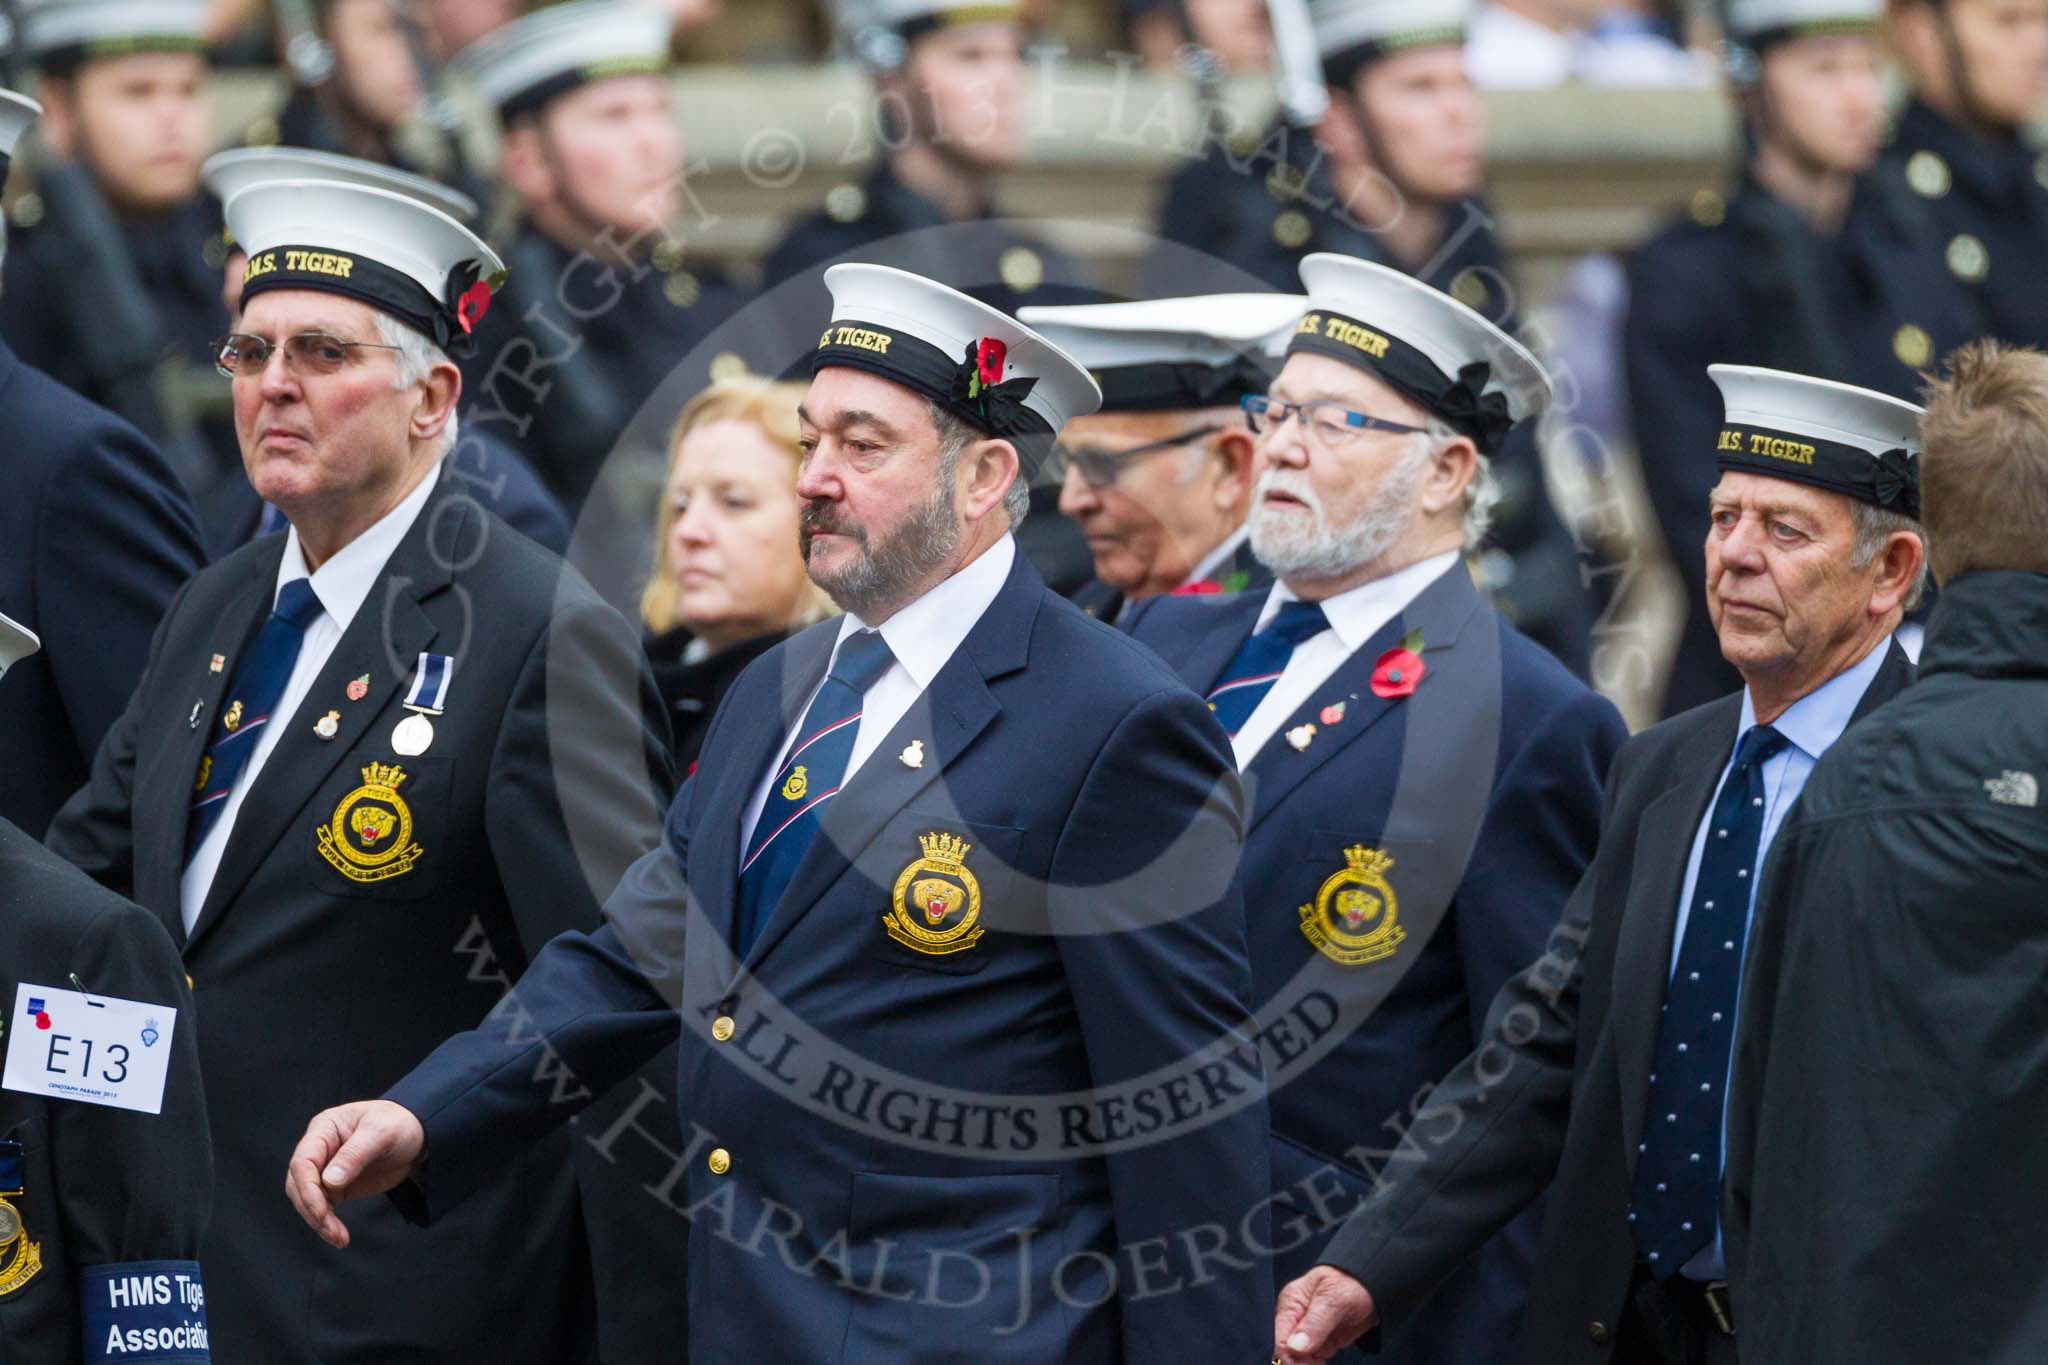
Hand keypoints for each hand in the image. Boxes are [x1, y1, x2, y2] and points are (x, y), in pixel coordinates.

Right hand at [284, 1100, 425, 1248]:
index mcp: (324, 1129)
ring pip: (306, 1199)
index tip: (321, 1212)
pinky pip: (322, 1207)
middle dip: (312, 1210)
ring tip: (340, 1239)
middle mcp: (319, 1149)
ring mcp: (325, 1169)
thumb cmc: (398, 1124)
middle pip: (299, 1184)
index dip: (308, 1189)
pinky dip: (327, 1223)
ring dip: (318, 1221)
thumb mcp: (382, 1133)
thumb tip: (328, 1182)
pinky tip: (339, 1235)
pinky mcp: (335, 1187)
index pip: (302, 1162)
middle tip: (333, 1232)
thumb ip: (355, 1155)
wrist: (418, 1135)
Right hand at [1273, 1266, 1378, 1362]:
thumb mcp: (1334, 1300)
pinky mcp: (1321, 1342)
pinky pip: (1311, 1360)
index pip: (1279, 1336)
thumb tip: (1295, 1347)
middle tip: (1319, 1364)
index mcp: (1291, 1303)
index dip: (1289, 1355)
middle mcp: (1296, 1318)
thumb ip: (1314, 1324)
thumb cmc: (1351, 1282)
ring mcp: (1308, 1331)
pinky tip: (1323, 1364)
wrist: (1372, 1287)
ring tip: (1322, 1364)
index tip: (1307, 1363)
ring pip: (1298, 1358)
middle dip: (1299, 1363)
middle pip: (1286, 1350)